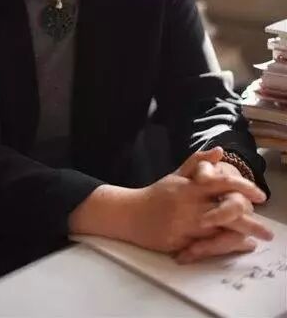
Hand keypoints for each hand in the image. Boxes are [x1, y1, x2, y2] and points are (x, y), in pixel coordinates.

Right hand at [119, 148, 265, 253]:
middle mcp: (190, 204)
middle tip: (268, 230)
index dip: (244, 188)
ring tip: (256, 241)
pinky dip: (225, 248)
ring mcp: (185, 224)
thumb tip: (220, 151)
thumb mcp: (176, 174)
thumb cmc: (157, 194)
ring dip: (241, 237)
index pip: (222, 183)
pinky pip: (207, 247)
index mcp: (190, 186)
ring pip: (220, 232)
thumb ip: (198, 162)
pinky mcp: (180, 242)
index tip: (260, 196)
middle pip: (226, 211)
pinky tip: (237, 247)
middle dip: (251, 221)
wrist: (130, 214)